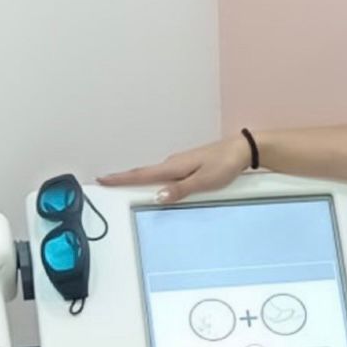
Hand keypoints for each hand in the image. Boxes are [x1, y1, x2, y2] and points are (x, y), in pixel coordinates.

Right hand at [97, 136, 250, 202]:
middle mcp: (174, 163)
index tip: (103, 179)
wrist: (242, 150)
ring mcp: (181, 164)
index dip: (120, 178)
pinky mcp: (189, 166)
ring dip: (138, 179)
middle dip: (123, 178)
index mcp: (174, 167)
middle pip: (144, 174)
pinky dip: (154, 179)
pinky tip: (155, 186)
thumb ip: (181, 190)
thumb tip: (158, 197)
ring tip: (123, 186)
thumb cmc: (226, 164)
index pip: (141, 174)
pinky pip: (166, 175)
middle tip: (106, 183)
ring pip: (155, 174)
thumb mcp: (204, 181)